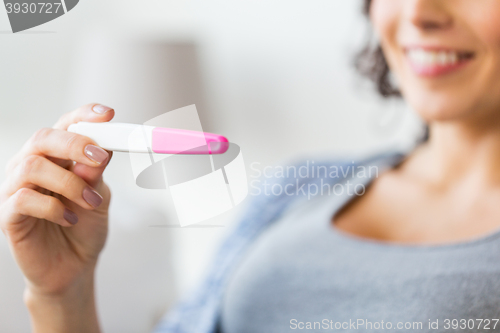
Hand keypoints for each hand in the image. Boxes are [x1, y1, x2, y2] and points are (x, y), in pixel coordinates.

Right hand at [0, 103, 114, 332]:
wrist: (73, 266)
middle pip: (44, 138)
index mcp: (56, 157)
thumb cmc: (84, 227)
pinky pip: (23, 199)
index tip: (108, 115)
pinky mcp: (9, 215)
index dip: (84, 115)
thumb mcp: (99, 196)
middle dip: (75, 144)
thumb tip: (96, 154)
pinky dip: (53, 207)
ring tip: (90, 201)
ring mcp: (16, 189)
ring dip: (70, 182)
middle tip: (100, 159)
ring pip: (32, 166)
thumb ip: (95, 174)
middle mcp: (32, 166)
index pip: (65, 126)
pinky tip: (69, 218)